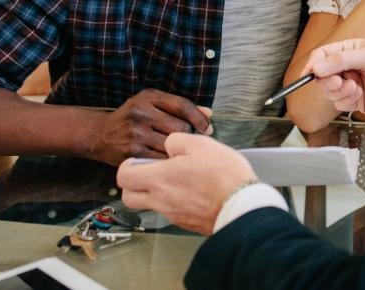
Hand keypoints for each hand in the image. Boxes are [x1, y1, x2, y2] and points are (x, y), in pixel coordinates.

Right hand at [87, 89, 211, 165]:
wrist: (100, 135)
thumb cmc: (132, 118)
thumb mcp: (152, 103)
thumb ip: (180, 107)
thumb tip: (209, 114)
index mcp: (148, 98)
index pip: (182, 105)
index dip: (199, 118)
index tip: (208, 128)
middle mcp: (141, 113)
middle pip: (180, 127)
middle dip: (189, 135)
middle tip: (190, 142)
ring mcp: (135, 134)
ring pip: (172, 144)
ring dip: (179, 150)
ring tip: (180, 151)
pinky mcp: (132, 153)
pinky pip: (160, 159)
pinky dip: (168, 160)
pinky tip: (169, 161)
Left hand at [116, 133, 255, 234]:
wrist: (240, 204)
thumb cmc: (222, 175)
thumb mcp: (201, 144)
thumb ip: (177, 141)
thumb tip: (169, 146)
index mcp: (159, 179)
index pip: (124, 177)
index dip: (127, 166)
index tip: (138, 160)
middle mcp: (160, 200)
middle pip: (128, 197)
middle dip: (133, 184)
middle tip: (150, 172)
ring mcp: (172, 214)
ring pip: (149, 204)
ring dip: (155, 192)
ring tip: (177, 179)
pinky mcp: (185, 222)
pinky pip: (169, 211)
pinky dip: (174, 201)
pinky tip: (193, 190)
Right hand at [302, 39, 364, 117]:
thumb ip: (341, 61)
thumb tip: (316, 67)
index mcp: (350, 50)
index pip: (322, 55)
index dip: (312, 64)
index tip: (308, 74)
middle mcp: (348, 67)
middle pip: (321, 75)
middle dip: (326, 80)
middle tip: (340, 81)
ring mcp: (351, 84)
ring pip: (328, 91)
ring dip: (338, 91)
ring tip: (355, 87)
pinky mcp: (356, 101)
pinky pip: (339, 104)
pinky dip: (345, 101)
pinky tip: (359, 96)